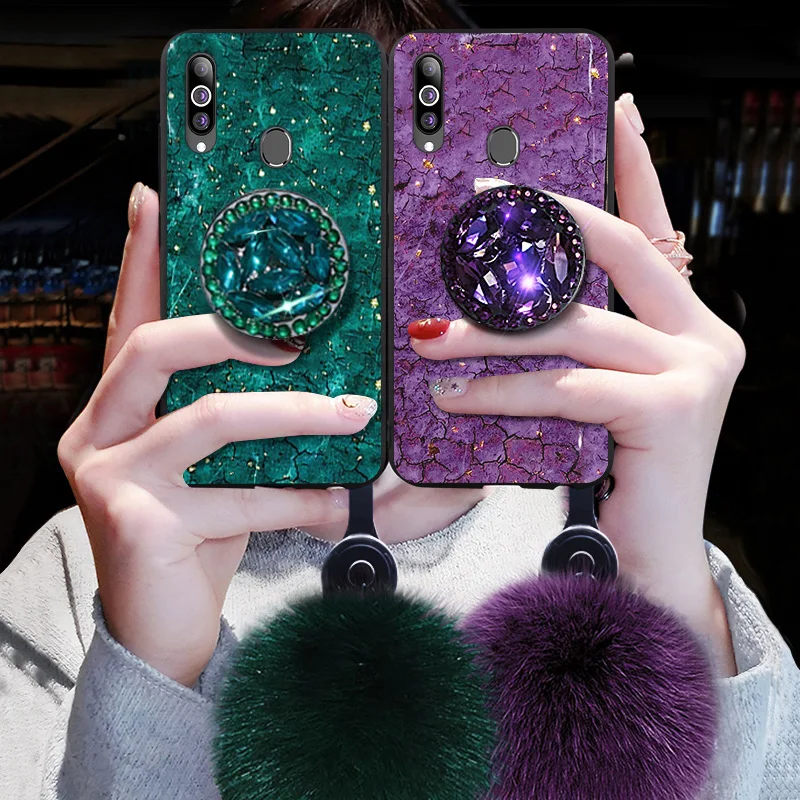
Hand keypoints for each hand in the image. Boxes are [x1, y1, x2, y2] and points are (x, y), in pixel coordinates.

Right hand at [58, 184, 374, 685]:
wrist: (162, 628)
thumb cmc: (195, 534)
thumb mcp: (212, 465)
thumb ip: (231, 414)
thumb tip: (305, 364)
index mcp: (115, 409)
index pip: (128, 320)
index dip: (139, 258)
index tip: (153, 199)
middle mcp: (98, 434)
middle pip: (155, 348)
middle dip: (234, 332)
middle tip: (302, 341)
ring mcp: (110, 479)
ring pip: (212, 419)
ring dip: (296, 413)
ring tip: (353, 414)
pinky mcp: (138, 525)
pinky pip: (239, 494)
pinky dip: (299, 495)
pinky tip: (336, 499)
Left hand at [409, 97, 743, 674]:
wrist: (641, 560)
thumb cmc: (608, 471)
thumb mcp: (589, 391)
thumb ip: (569, 341)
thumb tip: (500, 298)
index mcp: (687, 322)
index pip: (659, 227)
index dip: (638, 165)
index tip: (616, 108)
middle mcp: (705, 335)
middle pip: (616, 252)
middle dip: (543, 228)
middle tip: (476, 211)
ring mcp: (698, 370)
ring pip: (575, 326)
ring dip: (490, 332)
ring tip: (429, 339)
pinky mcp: (672, 410)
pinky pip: (566, 385)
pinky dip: (503, 389)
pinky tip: (455, 397)